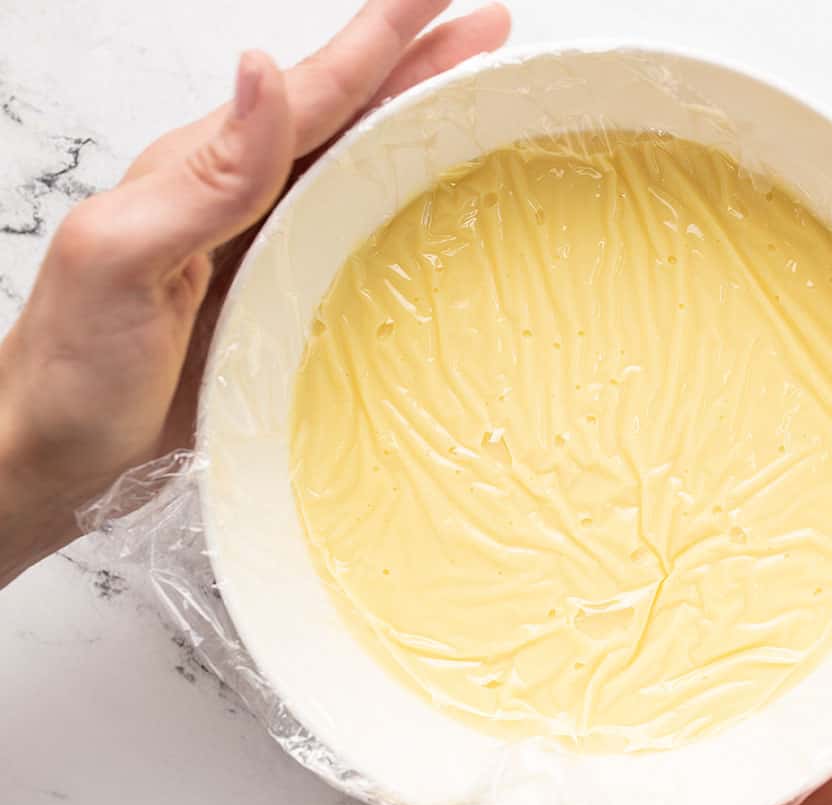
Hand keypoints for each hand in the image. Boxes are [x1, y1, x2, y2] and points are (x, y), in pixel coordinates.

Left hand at [0, 0, 509, 582]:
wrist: (59, 453)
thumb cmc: (73, 366)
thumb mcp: (122, 257)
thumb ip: (203, 177)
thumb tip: (263, 75)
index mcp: (210, 172)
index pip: (312, 91)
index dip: (381, 39)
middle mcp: (249, 199)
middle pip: (351, 116)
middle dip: (422, 65)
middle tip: (491, 32)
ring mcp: (271, 249)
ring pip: (361, 169)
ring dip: (422, 127)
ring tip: (477, 95)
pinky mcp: (288, 301)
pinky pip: (359, 238)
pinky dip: (407, 208)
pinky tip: (435, 206)